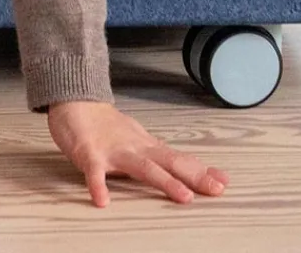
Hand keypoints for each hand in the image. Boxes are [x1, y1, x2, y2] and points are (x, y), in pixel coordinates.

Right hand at [47, 100, 229, 207]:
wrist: (76, 100)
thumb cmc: (105, 124)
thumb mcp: (134, 138)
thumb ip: (154, 153)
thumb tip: (178, 164)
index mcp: (146, 146)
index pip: (178, 159)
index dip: (201, 170)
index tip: (224, 180)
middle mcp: (136, 147)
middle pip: (170, 162)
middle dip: (195, 177)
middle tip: (217, 189)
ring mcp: (113, 150)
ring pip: (143, 167)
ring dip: (165, 182)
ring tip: (184, 197)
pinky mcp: (89, 153)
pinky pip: (94, 172)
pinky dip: (98, 186)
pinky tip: (103, 200)